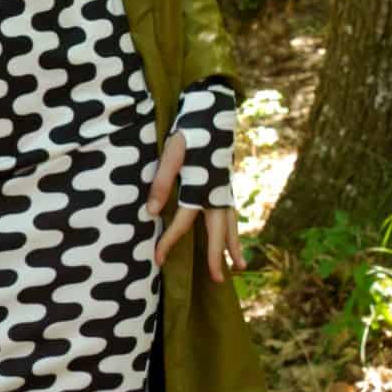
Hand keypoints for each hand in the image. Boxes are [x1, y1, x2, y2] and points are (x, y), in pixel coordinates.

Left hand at [145, 133, 244, 280]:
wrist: (212, 111)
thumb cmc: (189, 131)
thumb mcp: (170, 153)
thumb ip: (162, 183)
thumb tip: (152, 212)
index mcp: (201, 187)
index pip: (183, 223)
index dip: (169, 242)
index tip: (157, 259)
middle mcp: (217, 193)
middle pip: (218, 231)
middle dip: (217, 256)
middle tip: (219, 280)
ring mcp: (225, 190)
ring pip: (231, 224)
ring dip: (233, 247)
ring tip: (240, 268)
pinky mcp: (226, 185)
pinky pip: (231, 214)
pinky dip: (234, 230)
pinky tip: (233, 240)